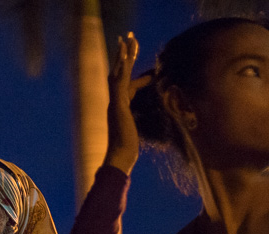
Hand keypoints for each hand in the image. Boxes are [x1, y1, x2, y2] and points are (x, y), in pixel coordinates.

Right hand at [104, 32, 152, 174]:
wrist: (118, 158)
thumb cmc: (126, 153)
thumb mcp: (135, 138)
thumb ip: (136, 133)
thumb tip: (139, 139)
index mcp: (119, 110)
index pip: (128, 89)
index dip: (139, 80)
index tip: (153, 75)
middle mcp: (115, 104)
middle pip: (119, 75)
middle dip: (125, 58)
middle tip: (128, 40)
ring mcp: (115, 103)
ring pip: (118, 74)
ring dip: (123, 56)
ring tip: (127, 40)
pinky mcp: (117, 105)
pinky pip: (121, 82)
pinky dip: (123, 68)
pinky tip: (127, 57)